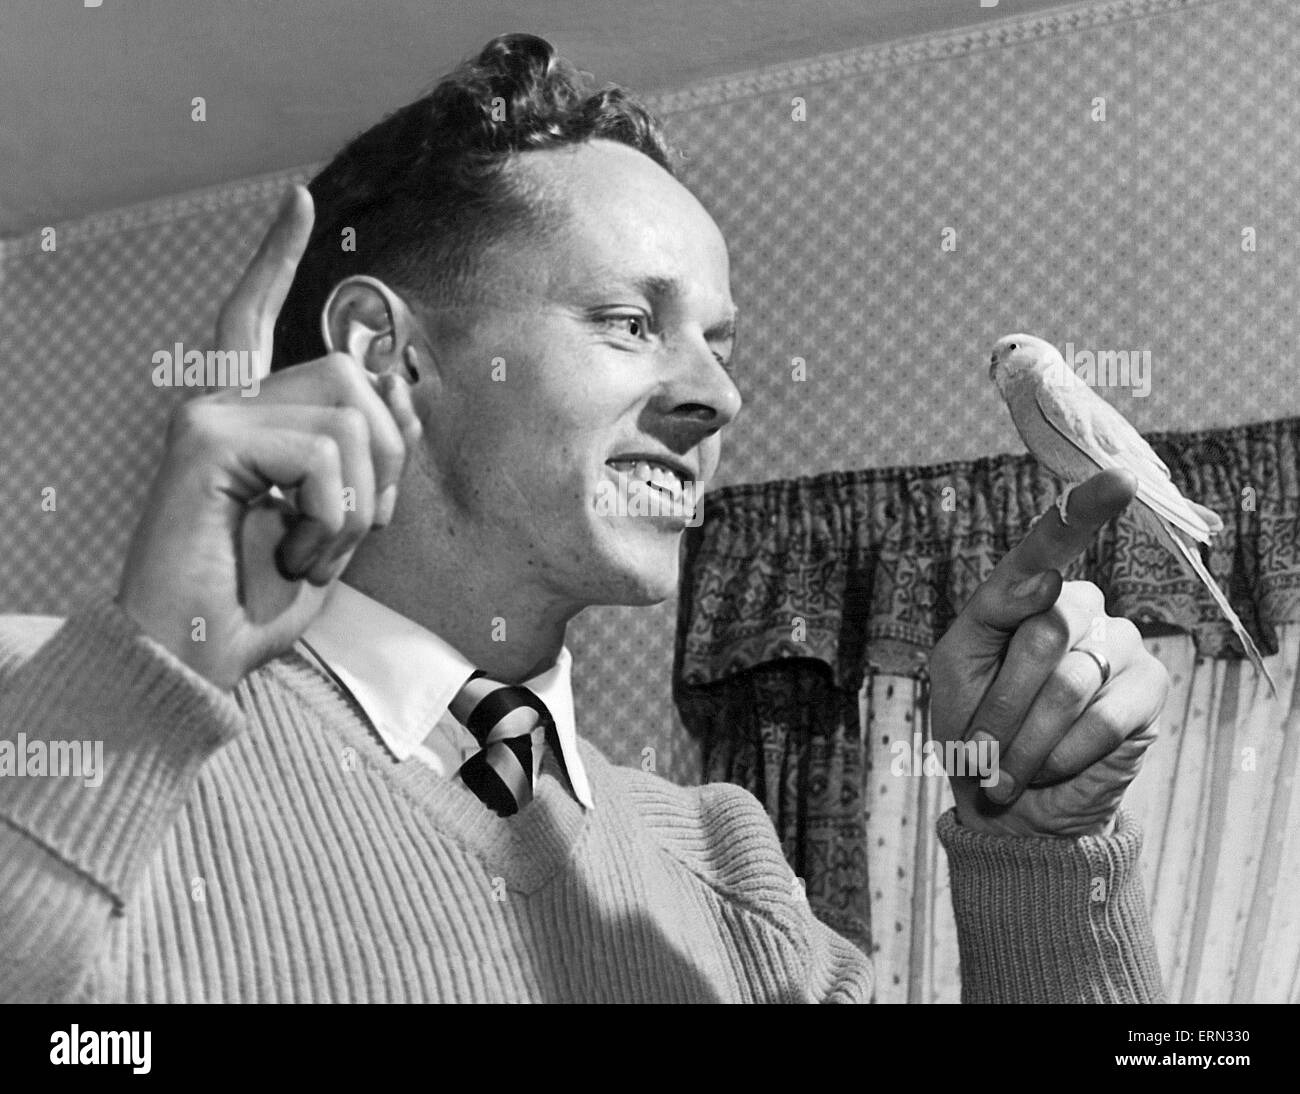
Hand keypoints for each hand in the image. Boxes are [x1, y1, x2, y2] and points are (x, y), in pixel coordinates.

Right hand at [115, 186, 421, 690]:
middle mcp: (222, 401)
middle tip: (355, 527)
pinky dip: (331, 518)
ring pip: (349, 415)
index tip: (294, 198)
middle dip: (388, 460)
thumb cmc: (260, 599)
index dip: (274, 258)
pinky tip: (290, 551)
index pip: (257, 319)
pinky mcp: (204, 436)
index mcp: (247, 418)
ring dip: (356, 503)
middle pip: (353, 377)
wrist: (199, 659)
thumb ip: (357, 457)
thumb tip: (395, 389)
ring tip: (311, 547)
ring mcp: (208, 413)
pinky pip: (322, 455)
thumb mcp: (333, 523)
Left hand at [928, 470, 1169, 837]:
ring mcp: (1120, 643)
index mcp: (1027, 591)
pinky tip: (1052, 766)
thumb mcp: (957, 664)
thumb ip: (992, 613)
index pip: (1053, 541)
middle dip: (1001, 704)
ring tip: (1008, 768)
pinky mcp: (1150, 689)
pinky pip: (1105, 718)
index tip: (1122, 481)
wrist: (1008, 803)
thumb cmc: (973, 724)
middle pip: (1042, 634)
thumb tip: (1045, 582)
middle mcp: (1079, 606)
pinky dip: (1064, 753)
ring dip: (1025, 740)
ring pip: (1069, 683)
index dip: (1086, 508)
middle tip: (983, 745)